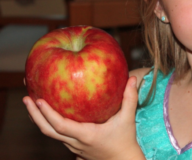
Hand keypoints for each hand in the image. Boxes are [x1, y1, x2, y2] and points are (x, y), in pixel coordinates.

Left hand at [23, 76, 144, 159]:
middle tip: (26, 98)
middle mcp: (76, 142)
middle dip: (34, 115)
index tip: (39, 100)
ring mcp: (73, 145)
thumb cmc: (125, 140)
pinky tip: (47, 112)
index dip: (48, 114)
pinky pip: (56, 134)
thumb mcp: (128, 119)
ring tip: (32, 102)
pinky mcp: (74, 145)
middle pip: (48, 131)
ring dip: (39, 119)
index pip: (61, 126)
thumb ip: (129, 98)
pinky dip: (47, 122)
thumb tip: (132, 78)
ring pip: (50, 133)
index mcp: (86, 135)